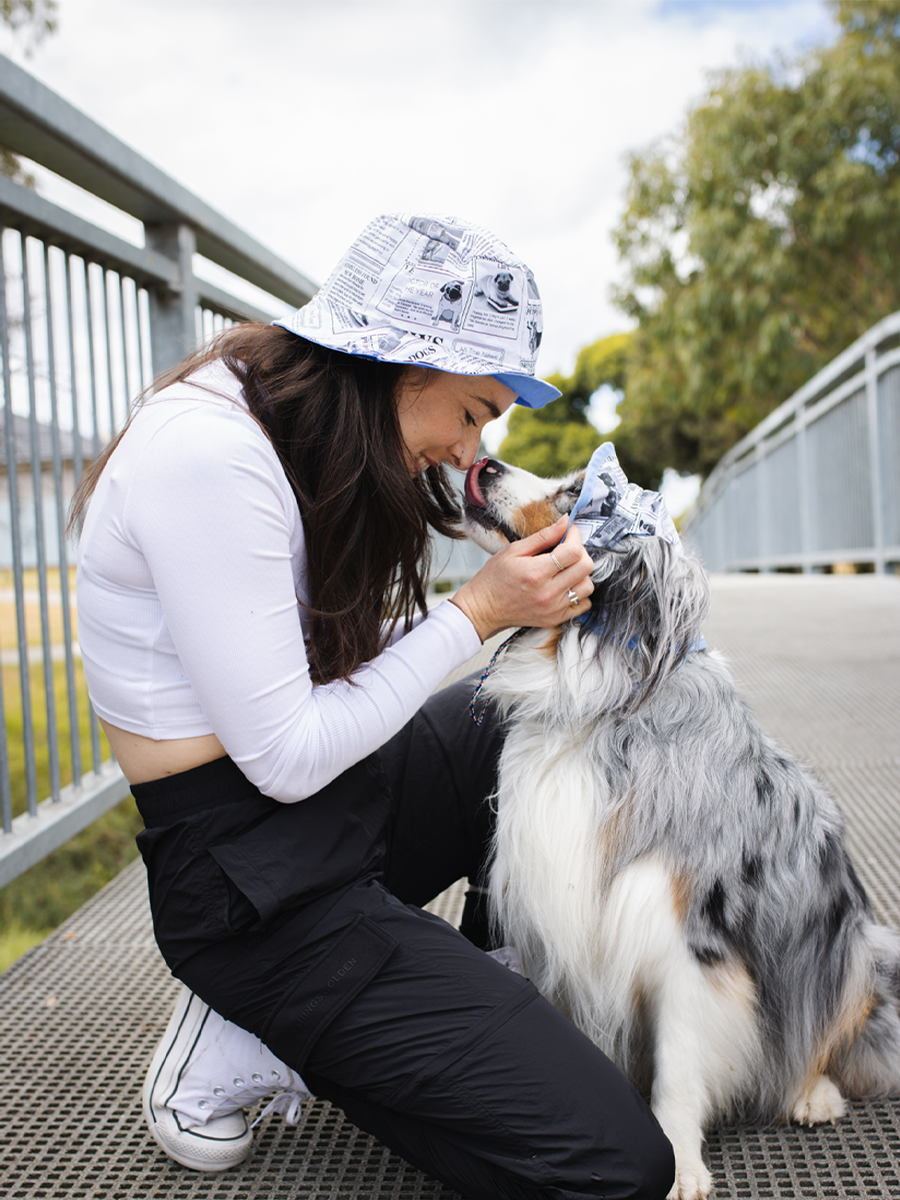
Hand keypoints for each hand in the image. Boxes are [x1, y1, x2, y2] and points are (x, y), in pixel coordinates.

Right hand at [449, 516, 594, 641]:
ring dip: (581, 573)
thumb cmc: (494, 578)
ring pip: (588, 586)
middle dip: (580, 552)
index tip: (569, 532)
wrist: (483, 608)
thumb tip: (565, 522)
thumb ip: (543, 536)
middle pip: (586, 567)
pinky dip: (580, 593)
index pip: (573, 551)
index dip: (575, 536)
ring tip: (566, 568)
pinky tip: (566, 585)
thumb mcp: (514, 550)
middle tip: (567, 549)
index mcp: (536, 572)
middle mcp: (548, 593)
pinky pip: (583, 605)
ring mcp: (553, 608)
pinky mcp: (555, 619)